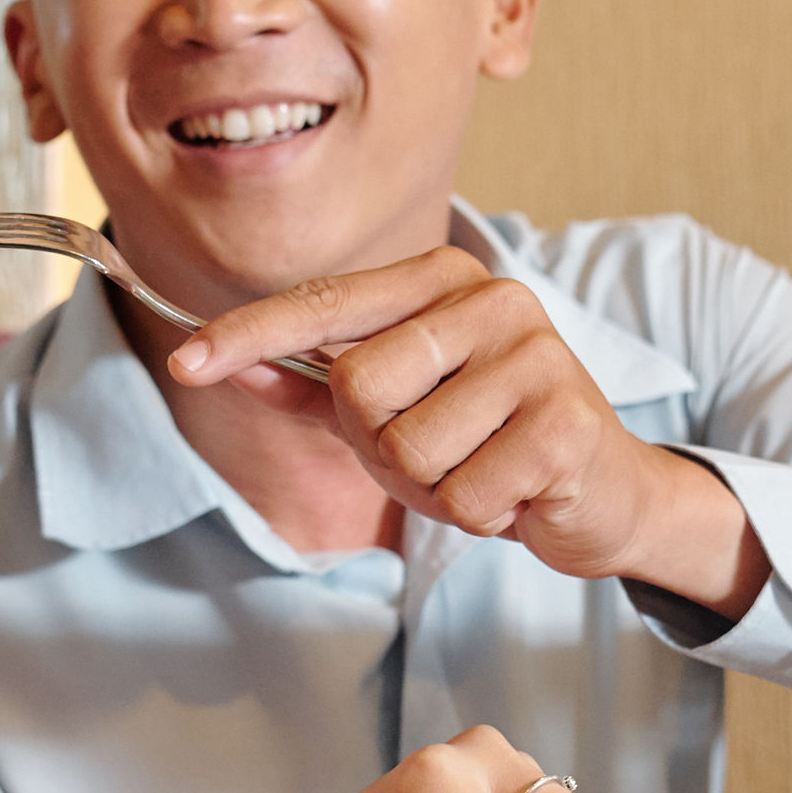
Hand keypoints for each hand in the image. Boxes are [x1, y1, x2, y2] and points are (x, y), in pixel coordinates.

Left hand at [171, 247, 770, 613]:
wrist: (605, 489)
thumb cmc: (489, 438)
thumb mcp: (400, 405)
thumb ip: (316, 387)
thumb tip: (229, 366)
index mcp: (443, 279)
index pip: (326, 304)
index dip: (249, 335)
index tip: (186, 361)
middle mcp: (491, 299)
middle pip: (358, 387)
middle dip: (379, 445)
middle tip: (437, 451)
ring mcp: (534, 356)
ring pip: (407, 450)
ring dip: (431, 488)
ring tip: (478, 471)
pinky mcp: (564, 423)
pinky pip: (462, 495)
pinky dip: (477, 514)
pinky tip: (514, 493)